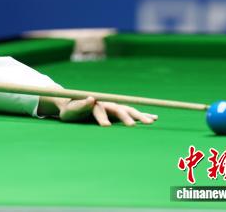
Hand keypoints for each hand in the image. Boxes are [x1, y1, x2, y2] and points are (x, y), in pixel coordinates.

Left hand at [39, 95, 157, 125]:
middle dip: (127, 117)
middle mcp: (106, 104)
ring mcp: (113, 108)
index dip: (103, 117)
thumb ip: (81, 104)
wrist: (73, 106)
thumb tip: (91, 98)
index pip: (100, 109)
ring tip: (151, 121)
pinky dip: (142, 114)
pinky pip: (131, 113)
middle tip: (133, 126)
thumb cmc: (70, 110)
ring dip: (139, 116)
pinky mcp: (117, 112)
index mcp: (95, 103)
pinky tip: (154, 117)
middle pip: (119, 110)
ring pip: (128, 110)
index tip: (106, 127)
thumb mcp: (72, 109)